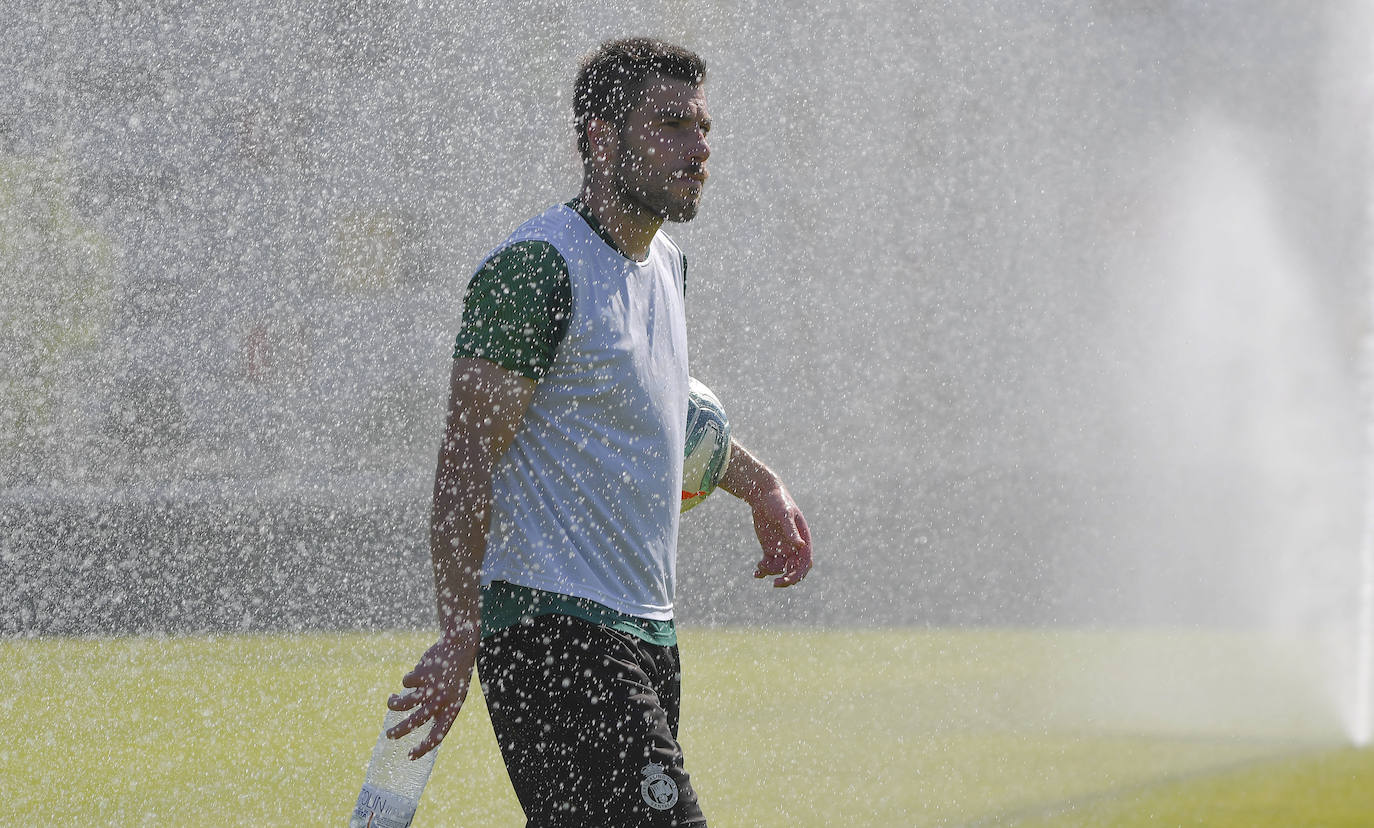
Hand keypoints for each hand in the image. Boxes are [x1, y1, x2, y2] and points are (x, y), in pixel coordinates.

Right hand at [386, 629, 478, 758]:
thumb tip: (415, 727)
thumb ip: (438, 710)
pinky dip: (407, 680)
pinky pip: (406, 682)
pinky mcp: (423, 673)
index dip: (423, 748)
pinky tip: (415, 674)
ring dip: (394, 704)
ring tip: (391, 701)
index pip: (438, 735)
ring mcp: (432, 686)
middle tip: (388, 735)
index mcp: (452, 710)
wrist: (460, 648)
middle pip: (415, 722)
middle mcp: (442, 700)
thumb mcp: (452, 696)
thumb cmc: (454, 677)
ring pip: (405, 703)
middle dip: (399, 731)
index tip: (410, 756)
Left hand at [749, 483, 812, 586]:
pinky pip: (769, 565)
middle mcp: (794, 547)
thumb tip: (801, 545)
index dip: (798, 573)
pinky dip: (763, 571)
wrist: (763, 495)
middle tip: (776, 583)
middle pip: (794, 569)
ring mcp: (782, 548)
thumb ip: (791, 530)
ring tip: (760, 566)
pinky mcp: (770, 549)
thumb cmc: (778, 501)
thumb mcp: (784, 514)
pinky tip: (756, 573)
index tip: (787, 578)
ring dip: (771, 572)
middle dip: (787, 579)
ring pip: (780, 569)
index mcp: (803, 539)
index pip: (805, 562)